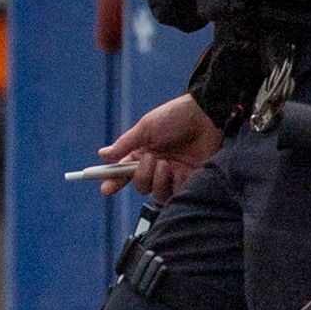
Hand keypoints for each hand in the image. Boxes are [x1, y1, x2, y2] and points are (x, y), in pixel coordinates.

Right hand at [101, 94, 220, 202]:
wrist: (206, 116)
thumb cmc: (176, 117)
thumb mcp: (147, 127)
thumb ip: (126, 143)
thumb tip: (103, 154)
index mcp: (143, 153)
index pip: (124, 172)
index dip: (113, 181)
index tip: (106, 188)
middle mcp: (156, 166)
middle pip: (140, 186)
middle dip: (141, 176)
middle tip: (151, 159)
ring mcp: (174, 174)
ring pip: (157, 193)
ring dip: (158, 179)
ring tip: (168, 163)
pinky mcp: (190, 180)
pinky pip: (176, 193)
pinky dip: (174, 184)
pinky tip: (179, 170)